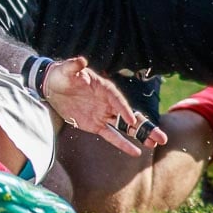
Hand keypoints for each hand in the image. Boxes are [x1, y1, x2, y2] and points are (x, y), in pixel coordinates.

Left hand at [43, 57, 167, 156]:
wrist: (52, 86)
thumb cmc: (61, 75)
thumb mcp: (66, 70)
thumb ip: (75, 66)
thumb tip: (81, 61)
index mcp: (104, 88)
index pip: (117, 100)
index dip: (124, 110)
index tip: (132, 120)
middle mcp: (108, 102)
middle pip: (129, 116)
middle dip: (144, 126)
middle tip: (160, 136)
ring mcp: (103, 114)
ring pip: (125, 127)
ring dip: (139, 135)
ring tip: (155, 143)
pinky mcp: (96, 125)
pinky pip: (111, 136)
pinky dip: (123, 144)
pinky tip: (136, 152)